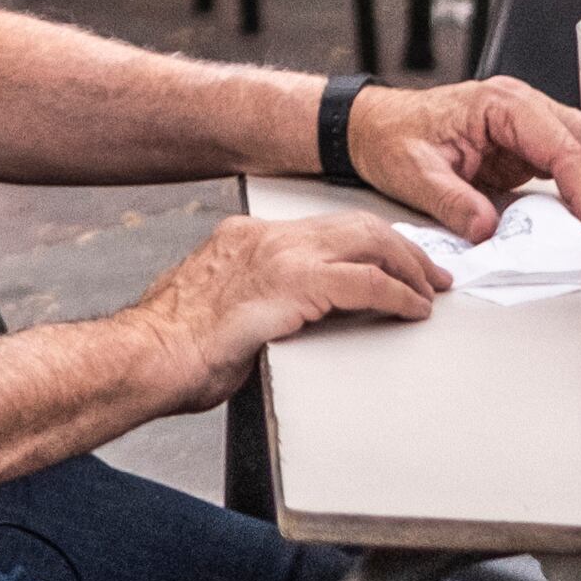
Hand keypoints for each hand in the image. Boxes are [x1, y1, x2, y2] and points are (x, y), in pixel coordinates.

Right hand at [131, 212, 442, 408]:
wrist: (151, 355)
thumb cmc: (176, 347)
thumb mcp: (223, 308)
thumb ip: (260, 300)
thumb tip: (287, 320)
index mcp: (246, 237)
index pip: (324, 227)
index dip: (367, 242)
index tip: (391, 260)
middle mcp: (266, 236)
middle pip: (355, 225)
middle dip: (400, 248)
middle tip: (429, 273)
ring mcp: (281, 256)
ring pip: (369, 242)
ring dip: (409, 266)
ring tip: (430, 289)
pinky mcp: (296, 286)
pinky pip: (367, 283)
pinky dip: (399, 294)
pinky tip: (414, 309)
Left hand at [348, 76, 580, 235]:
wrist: (372, 127)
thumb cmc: (390, 139)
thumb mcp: (414, 174)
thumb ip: (452, 201)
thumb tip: (487, 230)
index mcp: (500, 104)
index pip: (560, 144)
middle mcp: (522, 106)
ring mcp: (528, 124)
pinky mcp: (527, 146)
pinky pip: (570, 160)